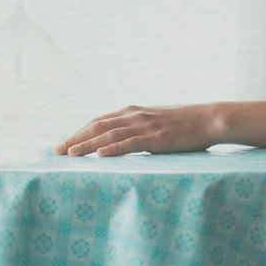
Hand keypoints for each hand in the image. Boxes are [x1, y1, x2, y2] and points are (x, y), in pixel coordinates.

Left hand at [54, 103, 220, 156]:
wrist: (210, 118)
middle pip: (97, 126)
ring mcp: (145, 125)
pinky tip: (100, 155)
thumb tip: (124, 141)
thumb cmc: (186, 123)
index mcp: (134, 111)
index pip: (99, 121)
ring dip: (87, 144)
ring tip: (69, 154)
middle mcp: (135, 115)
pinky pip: (130, 143)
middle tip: (56, 152)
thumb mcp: (157, 122)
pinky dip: (113, 148)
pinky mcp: (156, 138)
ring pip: (109, 134)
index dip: (80, 131)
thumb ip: (139, 128)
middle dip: (75, 138)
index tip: (64, 143)